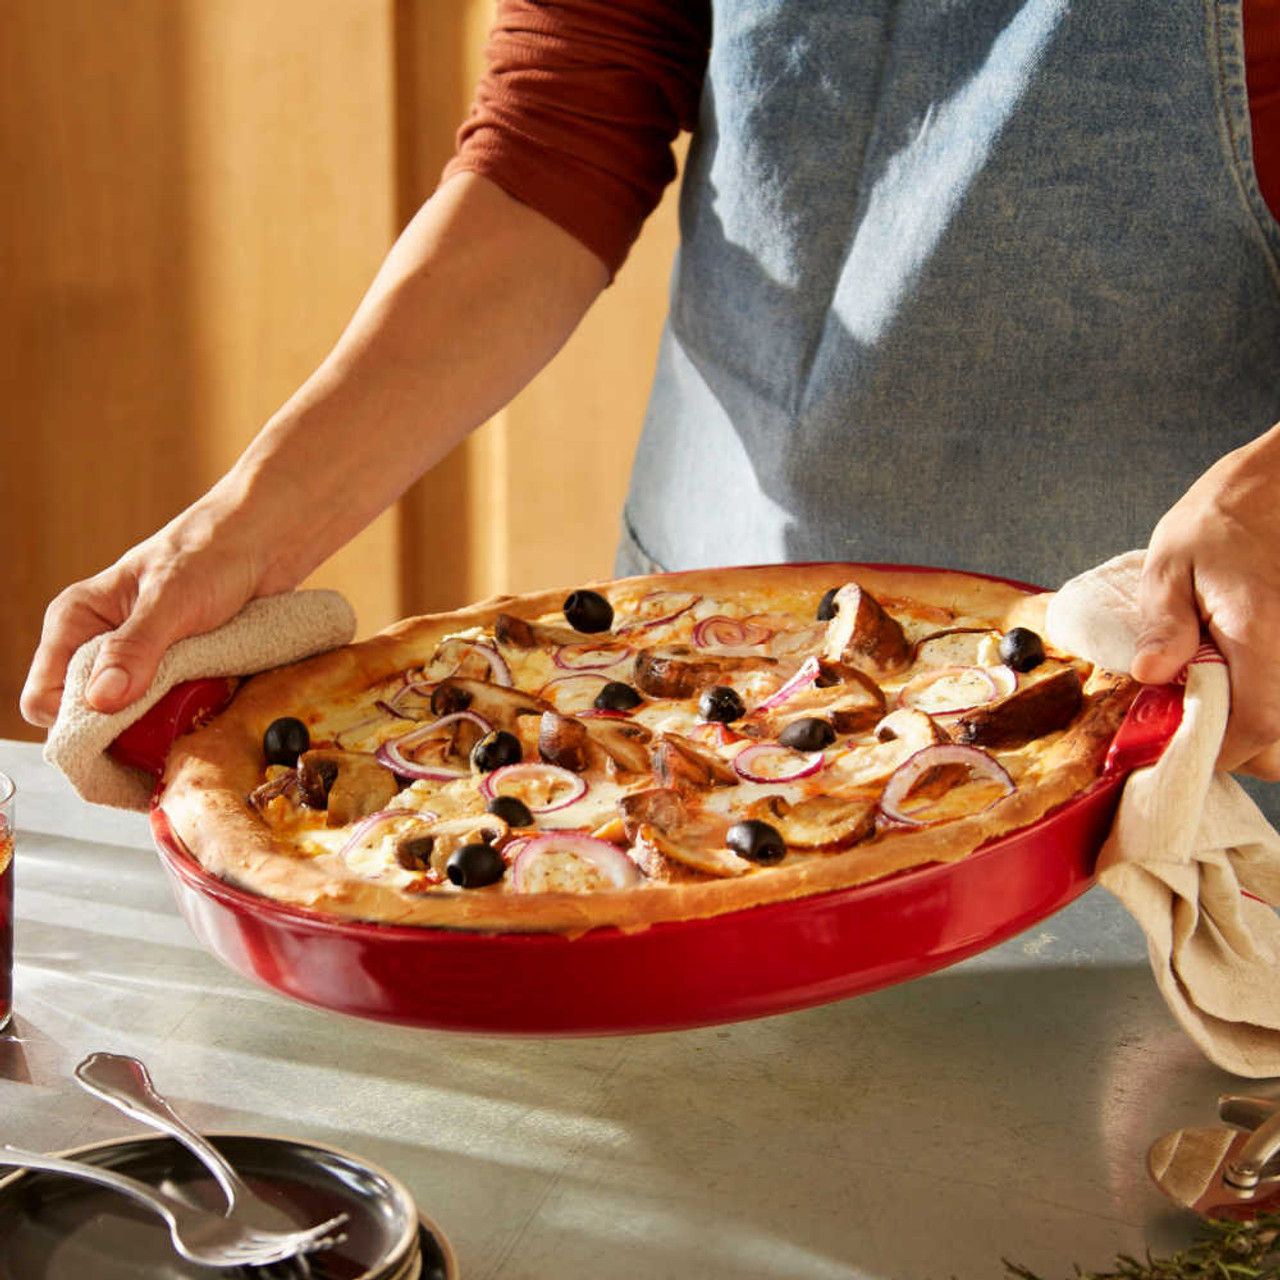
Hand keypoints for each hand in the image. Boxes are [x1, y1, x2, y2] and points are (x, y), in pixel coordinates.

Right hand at [20, 495, 274, 728]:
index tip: (117, 730)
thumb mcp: (170, 599)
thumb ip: (136, 647)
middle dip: (123, 732)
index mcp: (77, 622)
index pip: (45, 698)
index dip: (75, 723)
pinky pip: (172, 714)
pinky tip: (210, 705)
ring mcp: (140, 665)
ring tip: (193, 710)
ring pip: (133, 723)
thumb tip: (101, 700)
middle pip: (89, 720)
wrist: (265, 544)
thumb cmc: (211, 553)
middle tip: (164, 724)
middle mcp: (101, 648)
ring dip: (162, 726)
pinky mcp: (177, 675)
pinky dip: (189, 716)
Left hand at [1131, 424, 1279, 778]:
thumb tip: (1151, 675)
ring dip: (1248, 729)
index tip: (1172, 750)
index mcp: (1262, 633)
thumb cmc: (1226, 515)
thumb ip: (1163, 623)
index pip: (1256, 724)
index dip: (1215, 751)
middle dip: (1235, 749)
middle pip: (1279, 738)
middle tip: (1183, 732)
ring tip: (1202, 708)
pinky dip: (1259, 704)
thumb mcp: (1173, 561)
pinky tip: (1226, 688)